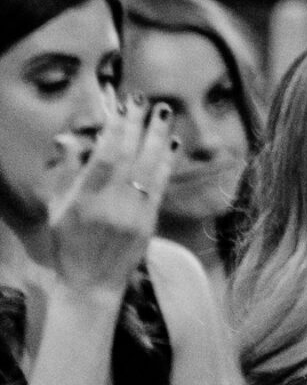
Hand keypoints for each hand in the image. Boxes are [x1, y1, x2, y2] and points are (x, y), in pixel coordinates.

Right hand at [48, 101, 175, 303]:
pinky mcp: (149, 223)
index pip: (105, 156)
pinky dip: (167, 163)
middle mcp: (111, 205)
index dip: (116, 129)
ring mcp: (133, 215)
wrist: (91, 284)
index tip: (123, 107)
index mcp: (84, 199)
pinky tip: (172, 144)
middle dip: (139, 125)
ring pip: (149, 168)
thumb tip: (71, 139)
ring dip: (158, 137)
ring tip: (164, 113)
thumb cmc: (69, 244)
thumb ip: (65, 173)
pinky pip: (161, 186)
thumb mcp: (56, 208)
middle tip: (147, 99)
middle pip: (129, 156)